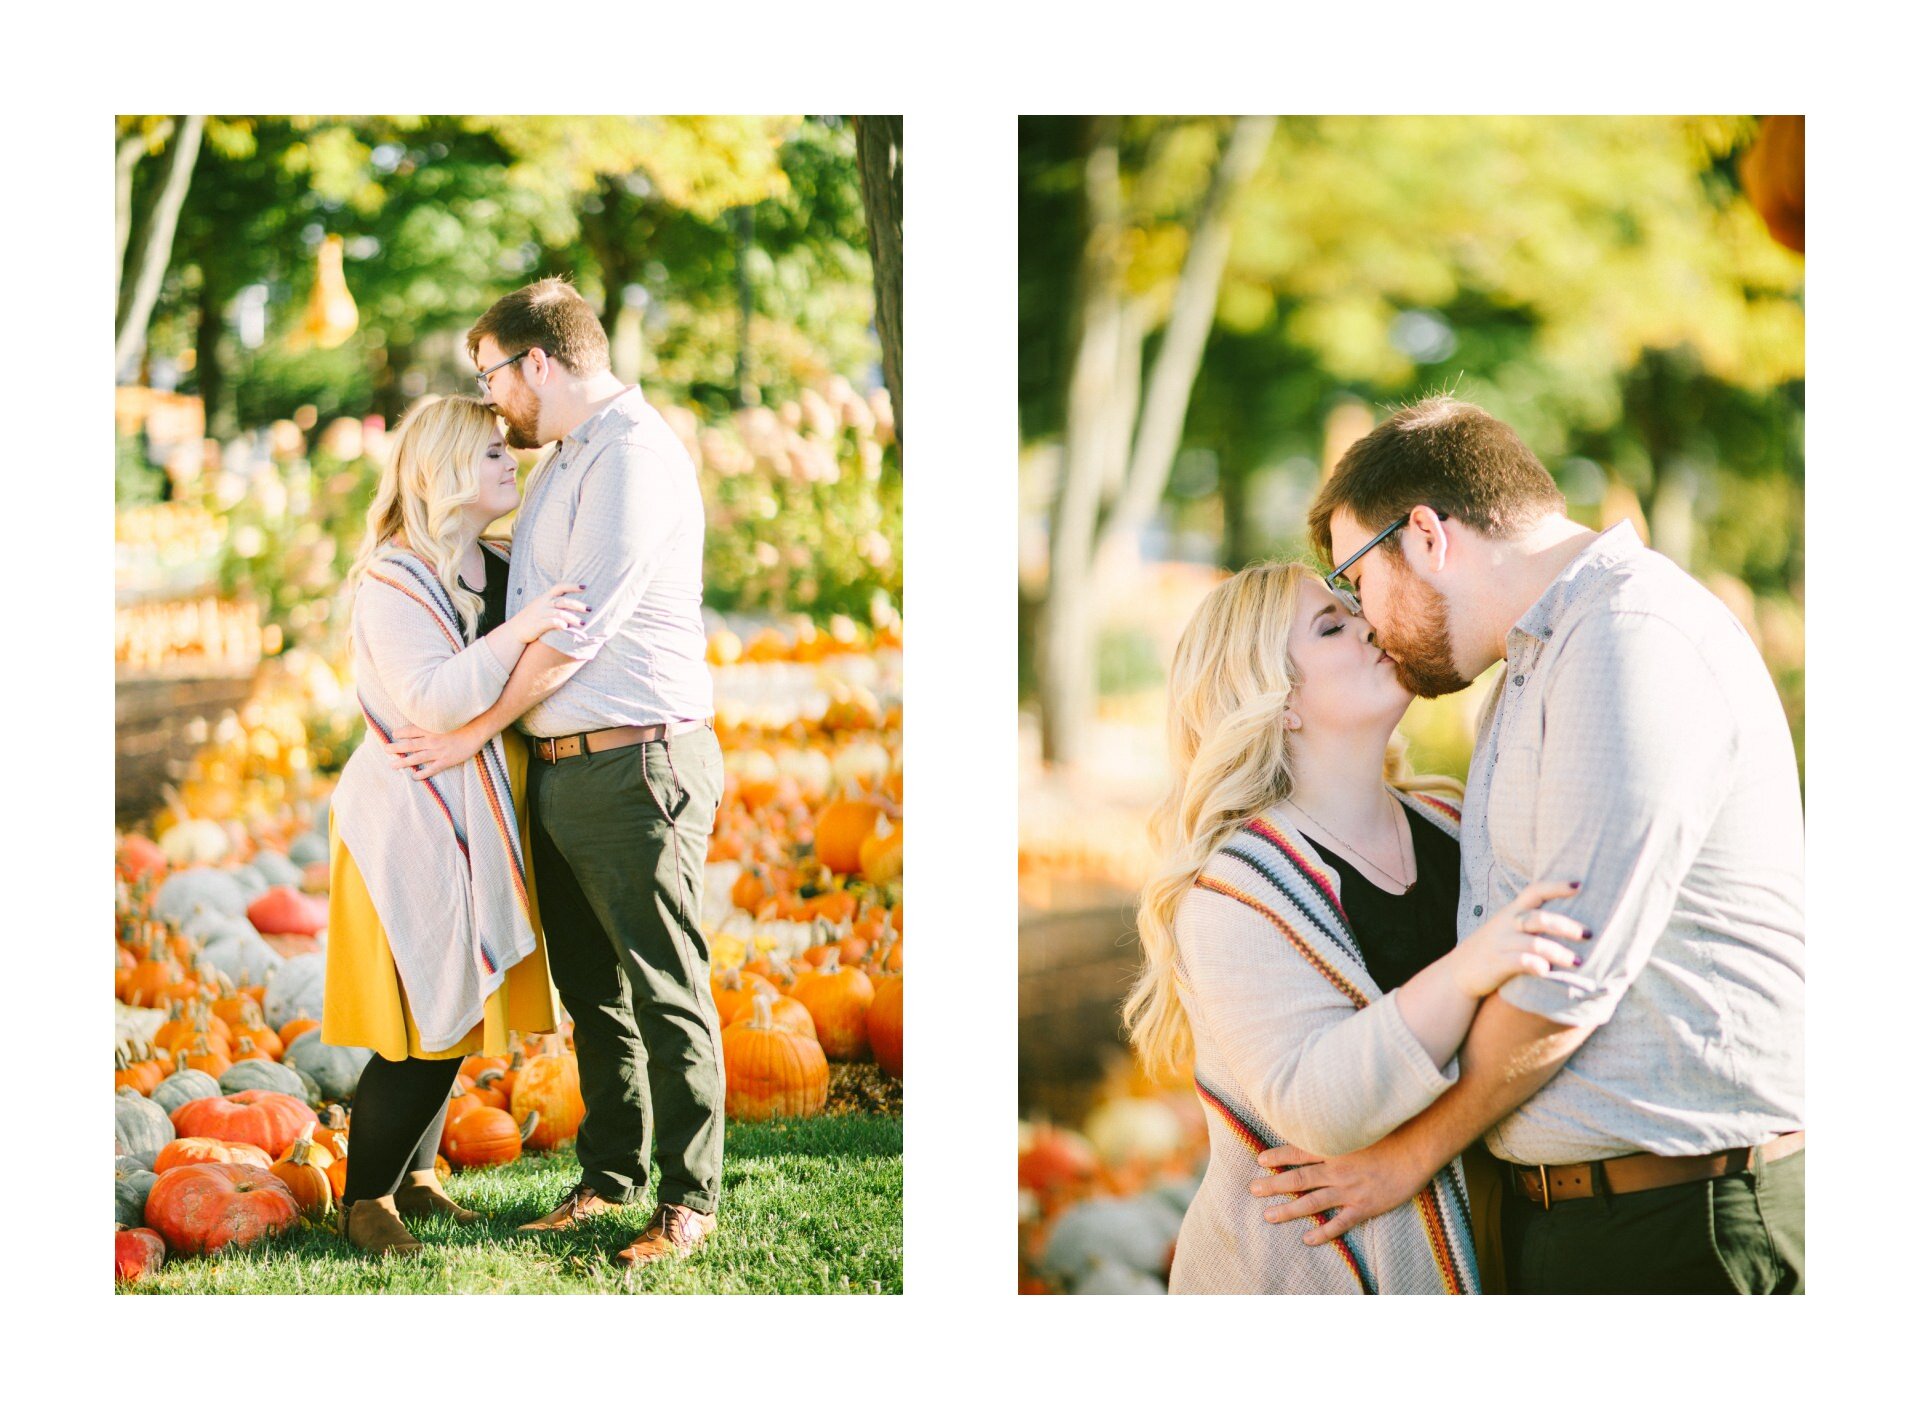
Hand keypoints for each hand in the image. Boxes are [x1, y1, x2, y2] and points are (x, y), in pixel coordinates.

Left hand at [385, 724, 483, 781]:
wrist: (478, 729)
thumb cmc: (464, 721)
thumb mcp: (446, 717)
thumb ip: (434, 720)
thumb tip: (425, 719)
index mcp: (431, 728)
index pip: (411, 730)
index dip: (400, 733)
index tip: (394, 734)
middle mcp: (432, 740)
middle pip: (409, 745)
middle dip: (396, 748)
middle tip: (385, 750)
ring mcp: (439, 751)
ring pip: (417, 758)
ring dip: (403, 762)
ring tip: (393, 765)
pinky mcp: (447, 760)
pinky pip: (432, 769)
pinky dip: (422, 773)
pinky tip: (414, 776)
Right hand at [506, 582, 587, 644]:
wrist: (514, 631)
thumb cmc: (532, 620)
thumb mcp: (541, 607)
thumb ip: (554, 604)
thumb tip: (571, 605)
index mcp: (544, 597)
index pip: (560, 587)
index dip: (572, 586)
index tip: (585, 587)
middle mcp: (543, 604)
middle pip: (563, 601)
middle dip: (578, 605)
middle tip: (590, 609)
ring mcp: (540, 614)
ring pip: (559, 613)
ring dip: (572, 618)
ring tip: (583, 624)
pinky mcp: (537, 625)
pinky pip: (550, 622)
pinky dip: (559, 623)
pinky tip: (567, 628)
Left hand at [1250, 1140, 1432, 1244]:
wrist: (1417, 1148)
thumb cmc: (1391, 1132)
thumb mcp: (1359, 1123)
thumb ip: (1339, 1126)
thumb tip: (1321, 1120)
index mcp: (1335, 1147)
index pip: (1299, 1151)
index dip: (1278, 1156)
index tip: (1260, 1160)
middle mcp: (1337, 1169)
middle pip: (1299, 1178)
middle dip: (1274, 1184)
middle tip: (1253, 1189)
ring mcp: (1350, 1189)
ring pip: (1313, 1201)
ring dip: (1289, 1209)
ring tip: (1269, 1216)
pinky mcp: (1365, 1206)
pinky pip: (1340, 1223)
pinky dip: (1323, 1232)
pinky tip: (1307, 1239)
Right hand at [1448, 879, 1587, 998]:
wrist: (1458, 973)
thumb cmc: (1492, 950)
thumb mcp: (1506, 928)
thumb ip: (1530, 922)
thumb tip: (1569, 919)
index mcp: (1511, 912)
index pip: (1535, 891)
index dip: (1556, 887)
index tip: (1579, 885)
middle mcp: (1506, 924)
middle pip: (1540, 918)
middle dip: (1567, 926)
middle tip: (1589, 934)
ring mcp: (1501, 944)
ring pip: (1535, 943)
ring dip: (1559, 952)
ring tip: (1577, 962)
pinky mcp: (1497, 964)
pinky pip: (1520, 962)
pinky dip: (1536, 965)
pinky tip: (1549, 972)